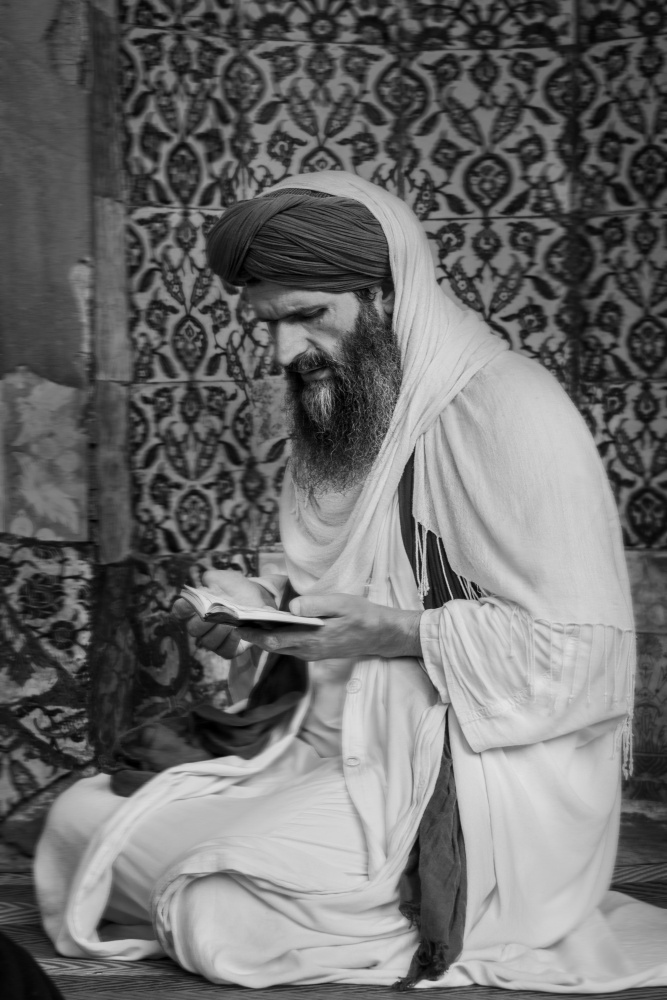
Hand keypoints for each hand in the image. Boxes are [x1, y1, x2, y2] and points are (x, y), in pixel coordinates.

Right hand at [171, 569, 276, 658]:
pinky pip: (225, 651)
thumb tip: (206, 585)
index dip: (182, 608)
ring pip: (208, 642)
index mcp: (195, 608)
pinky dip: (231, 642)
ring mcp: (214, 639)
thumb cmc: (236, 588)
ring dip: (220, 631)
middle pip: (193, 629)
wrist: (257, 599)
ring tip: (231, 622)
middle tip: (217, 613)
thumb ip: (213, 579)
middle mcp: (201, 626)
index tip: (191, 603)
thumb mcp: (225, 578)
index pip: (180, 610)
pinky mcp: (229, 649)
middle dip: (205, 621)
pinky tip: (238, 631)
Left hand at [236, 593, 421, 661]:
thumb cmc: (362, 616)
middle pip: (272, 646)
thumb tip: (292, 606)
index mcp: (311, 640)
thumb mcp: (342, 604)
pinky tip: (270, 625)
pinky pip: (289, 646)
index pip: (274, 639)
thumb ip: (316, 605)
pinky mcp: (314, 652)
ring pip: (279, 647)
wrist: (380, 635)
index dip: (253, 634)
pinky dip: (275, 637)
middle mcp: (307, 651)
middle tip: (233, 622)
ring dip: (262, 637)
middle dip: (252, 635)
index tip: (236, 625)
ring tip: (246, 621)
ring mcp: (310, 654)